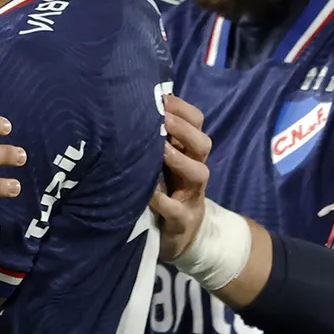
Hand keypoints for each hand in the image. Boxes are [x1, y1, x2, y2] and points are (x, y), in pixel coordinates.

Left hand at [149, 94, 211, 260]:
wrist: (181, 235)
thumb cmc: (166, 191)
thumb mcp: (161, 164)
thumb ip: (154, 141)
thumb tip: (131, 107)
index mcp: (188, 153)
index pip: (197, 124)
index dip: (184, 110)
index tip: (162, 97)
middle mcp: (194, 170)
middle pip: (203, 144)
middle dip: (184, 130)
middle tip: (162, 118)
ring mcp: (191, 196)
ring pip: (199, 173)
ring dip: (181, 160)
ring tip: (161, 150)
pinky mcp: (182, 220)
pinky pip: (176, 210)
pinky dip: (162, 201)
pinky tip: (148, 194)